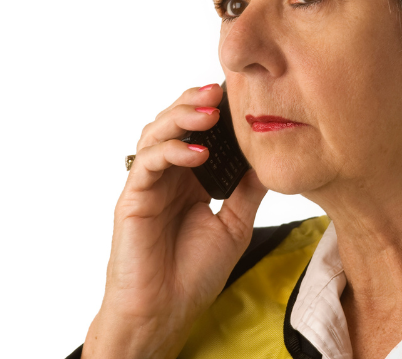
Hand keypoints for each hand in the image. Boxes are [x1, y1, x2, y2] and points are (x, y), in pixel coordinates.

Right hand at [82, 84, 266, 358]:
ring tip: (209, 111)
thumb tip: (268, 159)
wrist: (167, 311)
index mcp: (193, 180)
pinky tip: (198, 153)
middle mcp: (169, 176)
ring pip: (157, 133)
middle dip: (196, 103)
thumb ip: (247, 191)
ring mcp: (149, 184)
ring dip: (182, 117)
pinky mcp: (133, 197)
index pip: (201, 133)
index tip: (239, 93)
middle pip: (175, 123)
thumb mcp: (235, 225)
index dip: (215, 112)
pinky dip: (171, 150)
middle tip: (220, 91)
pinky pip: (149, 162)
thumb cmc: (196, 274)